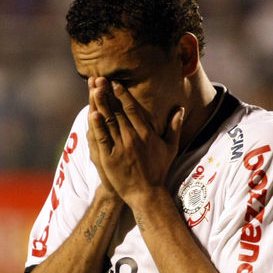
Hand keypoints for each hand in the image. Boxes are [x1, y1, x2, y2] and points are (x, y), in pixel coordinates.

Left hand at [90, 77, 183, 207]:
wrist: (147, 193)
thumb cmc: (159, 170)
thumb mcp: (170, 147)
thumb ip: (174, 127)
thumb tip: (180, 109)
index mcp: (146, 134)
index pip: (132, 110)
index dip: (123, 95)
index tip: (115, 83)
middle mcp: (133, 139)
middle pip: (118, 112)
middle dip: (108, 94)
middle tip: (99, 79)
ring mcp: (120, 148)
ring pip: (109, 122)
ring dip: (100, 104)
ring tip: (93, 89)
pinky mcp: (110, 158)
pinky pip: (102, 139)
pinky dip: (97, 126)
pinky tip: (93, 113)